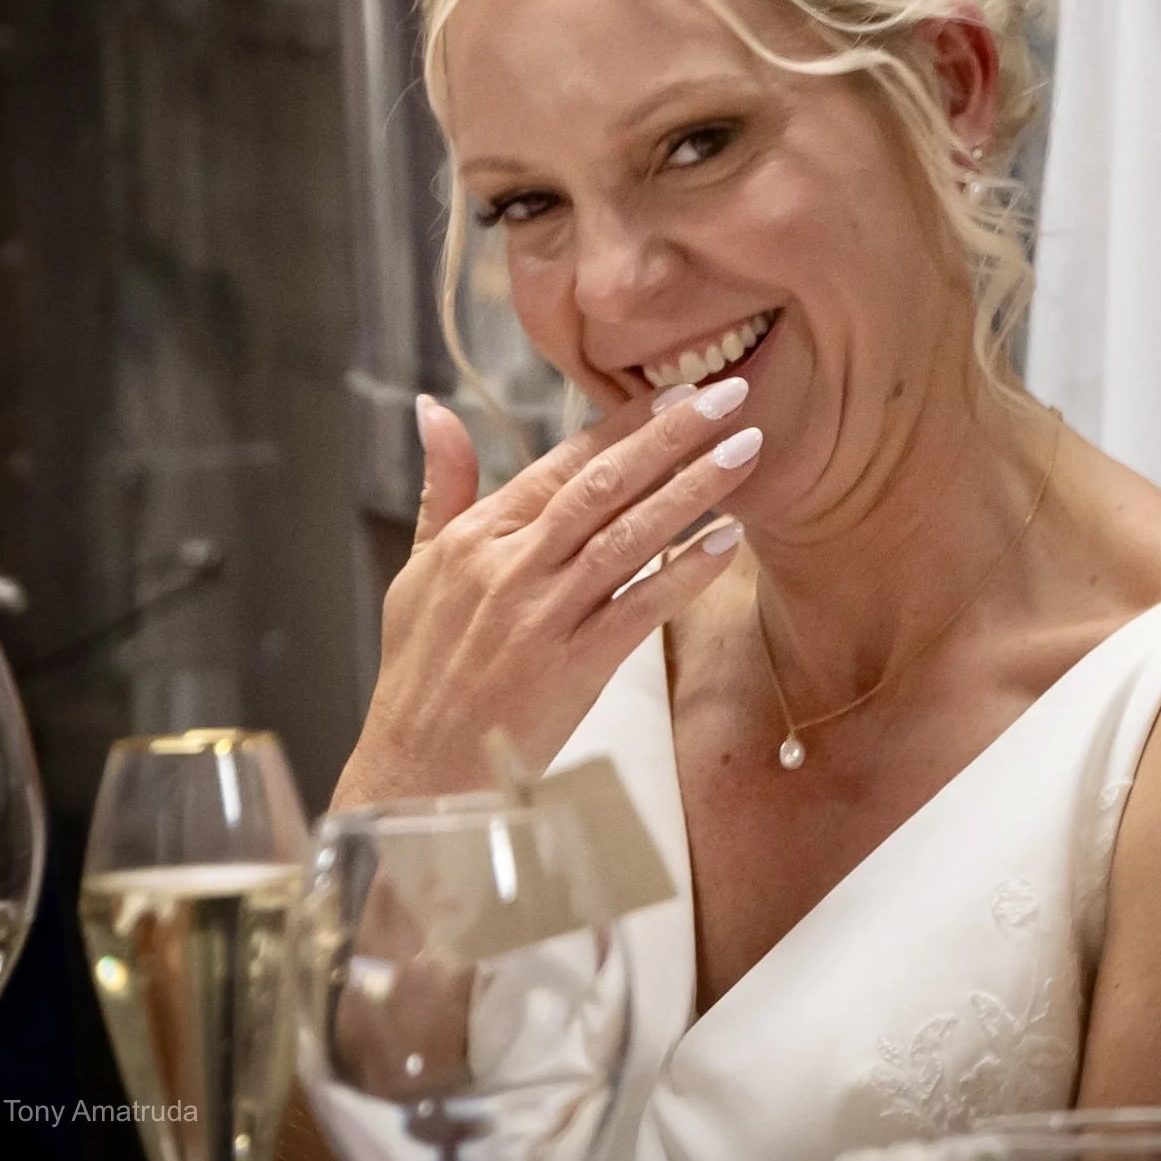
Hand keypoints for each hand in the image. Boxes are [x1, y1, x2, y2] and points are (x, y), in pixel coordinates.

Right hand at [333, 379, 757, 805]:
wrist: (414, 769)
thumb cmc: (419, 669)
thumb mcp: (419, 567)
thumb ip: (443, 485)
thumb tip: (435, 408)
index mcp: (479, 536)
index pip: (562, 462)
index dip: (624, 423)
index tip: (675, 391)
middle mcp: (512, 565)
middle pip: (604, 485)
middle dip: (671, 435)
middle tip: (728, 395)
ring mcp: (544, 615)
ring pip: (629, 537)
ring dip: (693, 490)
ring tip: (746, 451)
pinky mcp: (572, 667)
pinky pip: (639, 609)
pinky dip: (684, 574)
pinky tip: (729, 542)